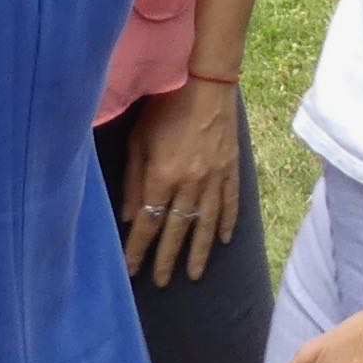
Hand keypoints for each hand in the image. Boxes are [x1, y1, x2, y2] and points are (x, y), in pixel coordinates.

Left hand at [119, 81, 242, 287]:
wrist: (205, 79)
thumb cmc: (164, 105)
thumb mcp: (138, 140)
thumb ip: (133, 181)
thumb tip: (131, 217)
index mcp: (162, 176)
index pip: (148, 224)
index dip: (139, 250)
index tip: (131, 271)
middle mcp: (190, 183)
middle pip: (176, 230)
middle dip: (167, 259)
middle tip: (162, 282)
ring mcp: (214, 177)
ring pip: (206, 223)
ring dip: (200, 251)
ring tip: (195, 274)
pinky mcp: (232, 167)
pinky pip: (230, 202)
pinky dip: (227, 223)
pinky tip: (224, 240)